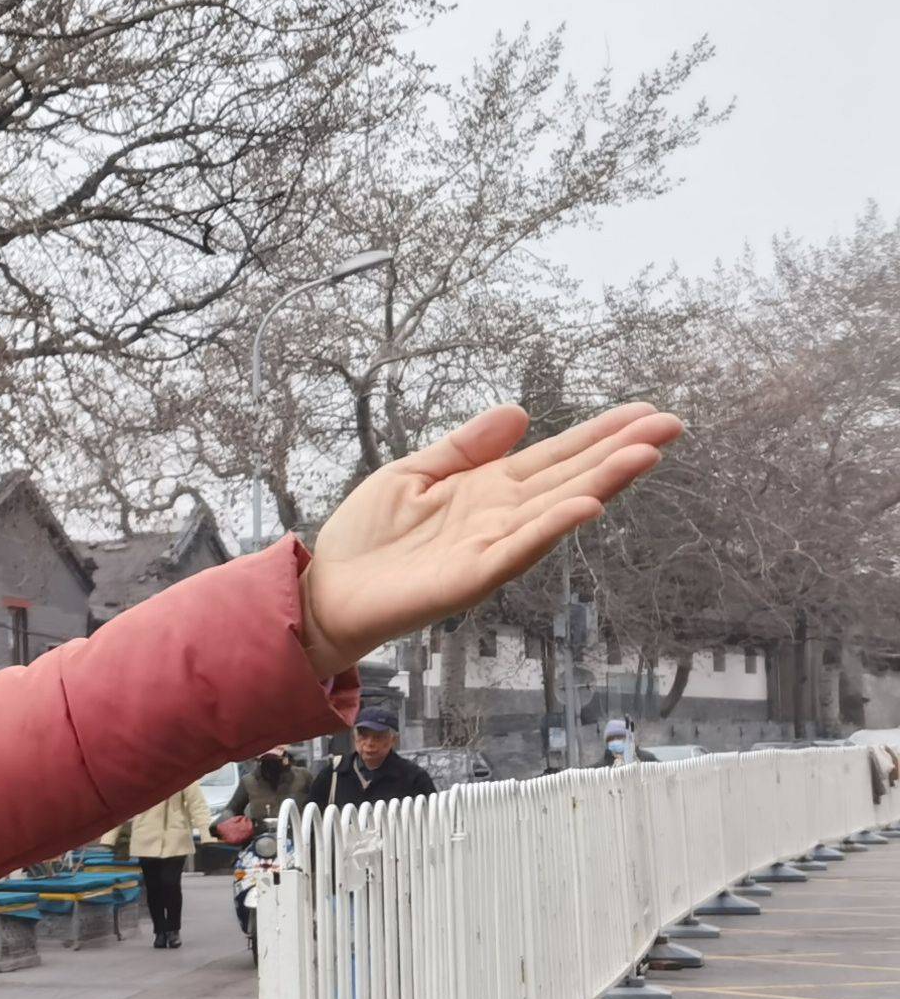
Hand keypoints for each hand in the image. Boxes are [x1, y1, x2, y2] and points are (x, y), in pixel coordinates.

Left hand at [298, 402, 682, 681]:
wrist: (326, 587)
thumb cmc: (367, 536)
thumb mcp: (414, 472)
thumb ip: (466, 446)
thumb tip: (520, 412)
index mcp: (489, 488)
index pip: (557, 455)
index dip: (599, 433)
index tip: (645, 411)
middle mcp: (501, 516)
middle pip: (571, 477)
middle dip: (621, 450)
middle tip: (672, 424)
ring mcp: (491, 547)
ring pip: (556, 510)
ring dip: (602, 484)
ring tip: (644, 456)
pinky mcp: (471, 576)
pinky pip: (518, 550)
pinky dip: (551, 528)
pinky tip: (584, 507)